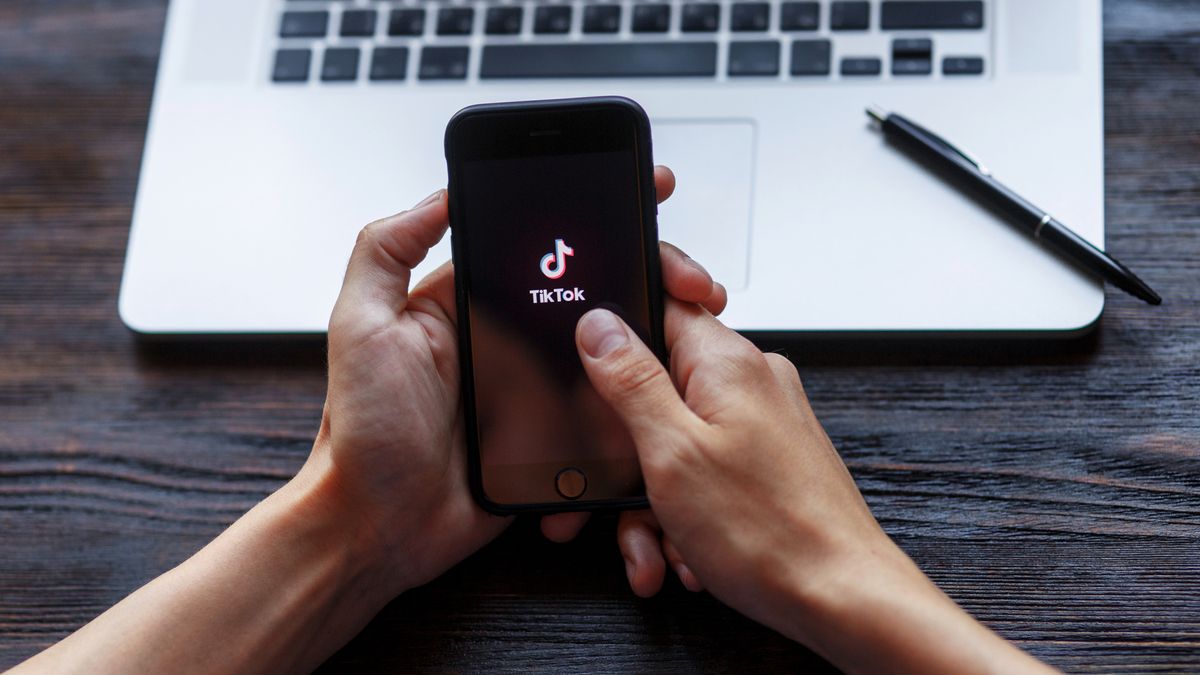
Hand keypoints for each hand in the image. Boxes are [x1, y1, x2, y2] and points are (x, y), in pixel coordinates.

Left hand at [304, 166, 726, 596]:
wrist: (380, 527)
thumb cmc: (362, 432)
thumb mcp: (362, 325)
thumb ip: (387, 251)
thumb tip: (440, 193)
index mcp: (477, 305)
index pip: (550, 248)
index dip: (603, 219)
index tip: (649, 194)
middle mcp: (515, 340)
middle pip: (600, 292)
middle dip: (656, 273)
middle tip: (694, 282)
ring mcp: (543, 389)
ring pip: (618, 350)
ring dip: (664, 334)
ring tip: (701, 326)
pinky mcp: (560, 438)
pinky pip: (613, 410)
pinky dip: (646, 399)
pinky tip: (676, 385)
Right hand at [570, 303, 1052, 672]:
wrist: (843, 599)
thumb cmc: (774, 533)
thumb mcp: (672, 452)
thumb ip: (630, 381)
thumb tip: (600, 325)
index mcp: (725, 362)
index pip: (663, 299)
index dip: (618, 322)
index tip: (589, 361)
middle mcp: (748, 381)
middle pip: (656, 389)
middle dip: (625, 454)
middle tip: (615, 499)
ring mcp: (759, 423)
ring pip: (673, 442)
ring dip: (651, 501)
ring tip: (657, 549)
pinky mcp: (764, 461)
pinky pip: (702, 472)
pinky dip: (682, 514)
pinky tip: (683, 555)